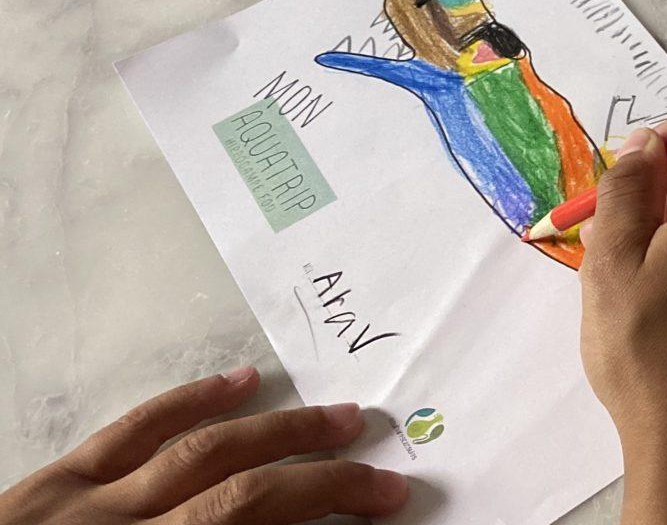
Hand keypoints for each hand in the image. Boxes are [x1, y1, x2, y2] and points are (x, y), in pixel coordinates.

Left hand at [0, 368, 406, 524]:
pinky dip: (189, 401)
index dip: (330, 505)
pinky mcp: (50, 484)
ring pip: (198, 449)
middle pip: (242, 489)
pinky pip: (132, 430)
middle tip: (377, 467)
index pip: (259, 521)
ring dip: (275, 430)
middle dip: (320, 474)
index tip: (386, 500)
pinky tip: (238, 384)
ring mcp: (82, 505)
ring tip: (336, 419)